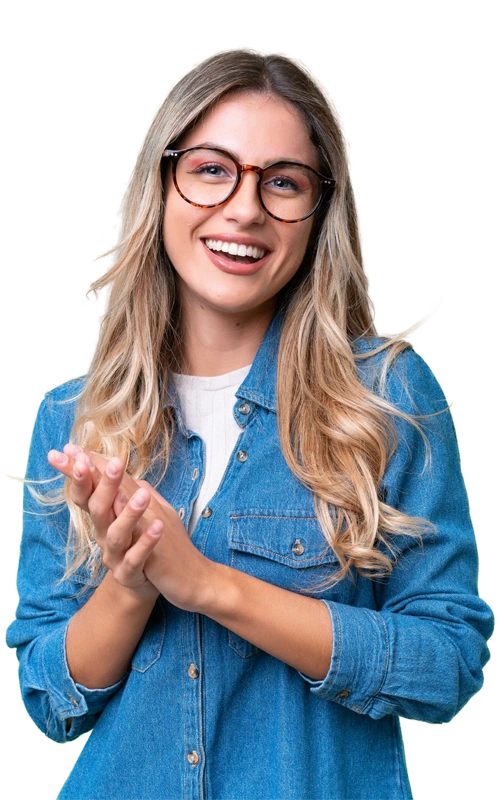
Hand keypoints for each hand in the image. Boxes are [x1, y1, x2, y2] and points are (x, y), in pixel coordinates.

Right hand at [47, 444, 164, 599]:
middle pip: (97, 508)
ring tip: (143, 496)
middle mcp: (103, 534)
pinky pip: (136, 558)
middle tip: (115, 464)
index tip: (70, 450)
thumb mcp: (129, 509)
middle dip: (104, 485)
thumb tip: (103, 458)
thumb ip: (120, 486)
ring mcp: (115, 555)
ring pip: (116, 534)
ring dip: (129, 513)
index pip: (85, 491)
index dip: (77, 472)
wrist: (154, 579)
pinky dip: (146, 542)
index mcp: (103, 517)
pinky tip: (158, 526)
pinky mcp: (129, 574)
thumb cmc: (139, 539)